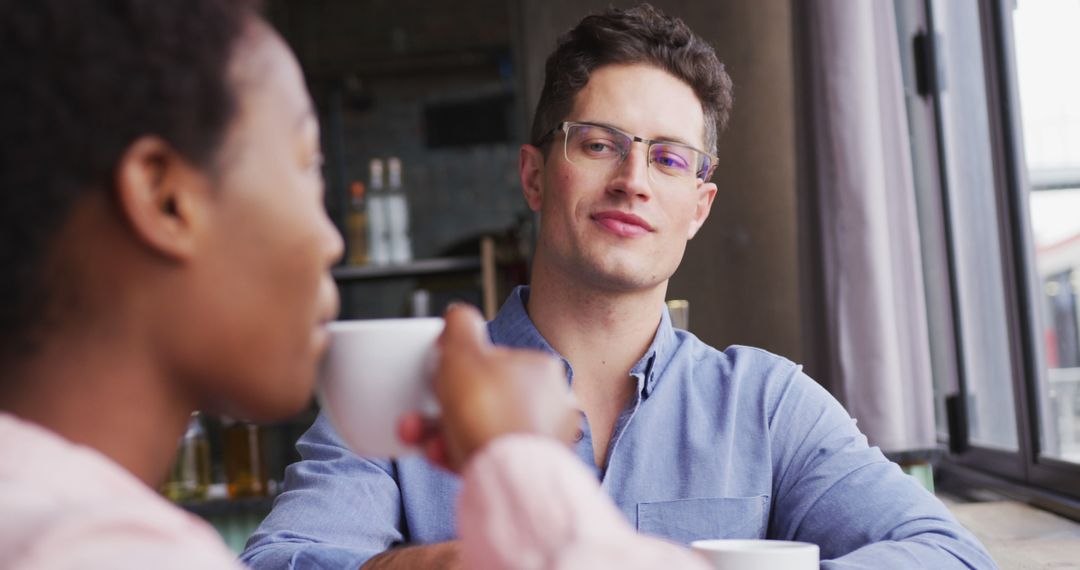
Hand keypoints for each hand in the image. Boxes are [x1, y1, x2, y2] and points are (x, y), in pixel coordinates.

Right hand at [398, 303, 578, 471]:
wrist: (506, 474)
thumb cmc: (489, 412)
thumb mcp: (463, 352)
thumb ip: (459, 324)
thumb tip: (458, 315)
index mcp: (541, 368)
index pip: (494, 360)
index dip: (458, 369)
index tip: (437, 379)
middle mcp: (551, 402)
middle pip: (485, 398)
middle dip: (444, 408)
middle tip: (417, 418)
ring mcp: (544, 439)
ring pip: (485, 429)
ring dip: (446, 433)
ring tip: (422, 439)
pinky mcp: (533, 470)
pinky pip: (491, 456)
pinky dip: (463, 455)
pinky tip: (442, 457)